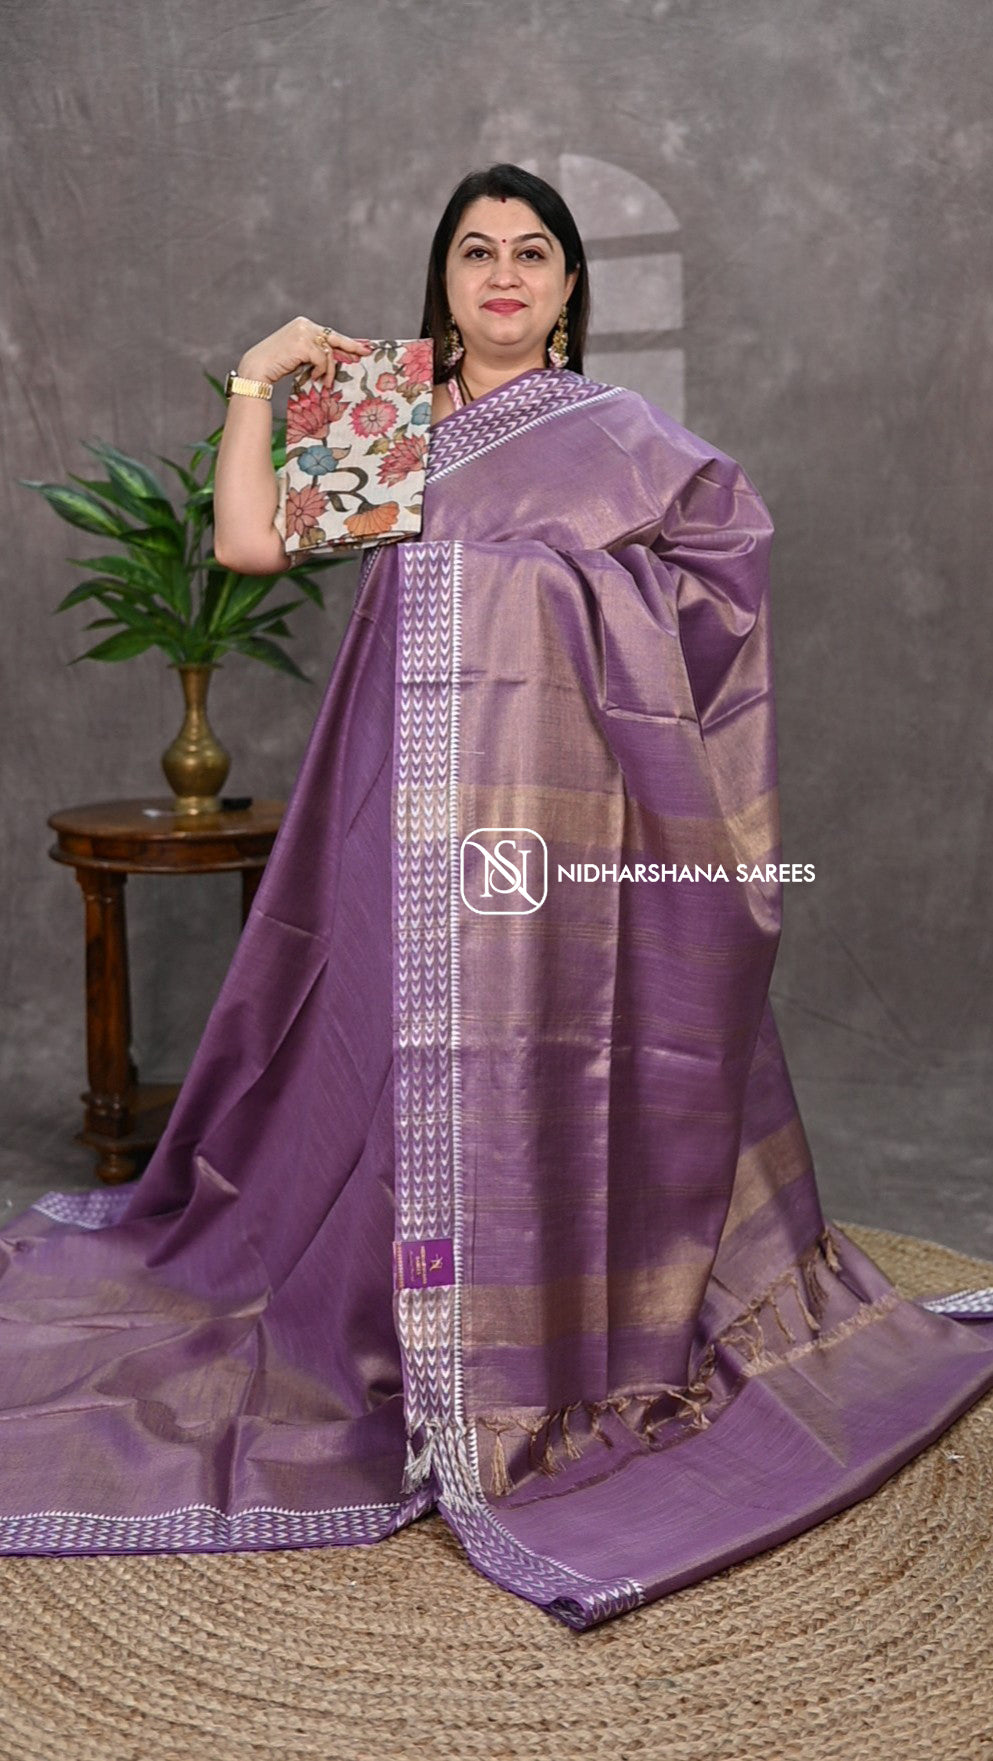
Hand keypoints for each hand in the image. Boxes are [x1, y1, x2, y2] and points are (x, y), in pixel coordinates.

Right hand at [237, 316, 372, 386]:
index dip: (344, 342)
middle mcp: (305, 324)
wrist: (256, 369)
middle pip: (334, 338)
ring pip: (329, 353)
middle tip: (367, 352)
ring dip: (330, 370)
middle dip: (351, 346)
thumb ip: (313, 352)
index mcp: (303, 324)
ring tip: (325, 382)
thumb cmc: (275, 365)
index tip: (359, 347)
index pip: (328, 334)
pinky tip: (315, 377)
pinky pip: (323, 360)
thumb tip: (332, 359)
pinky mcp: (303, 344)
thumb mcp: (297, 355)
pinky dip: (322, 371)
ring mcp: (304, 333)